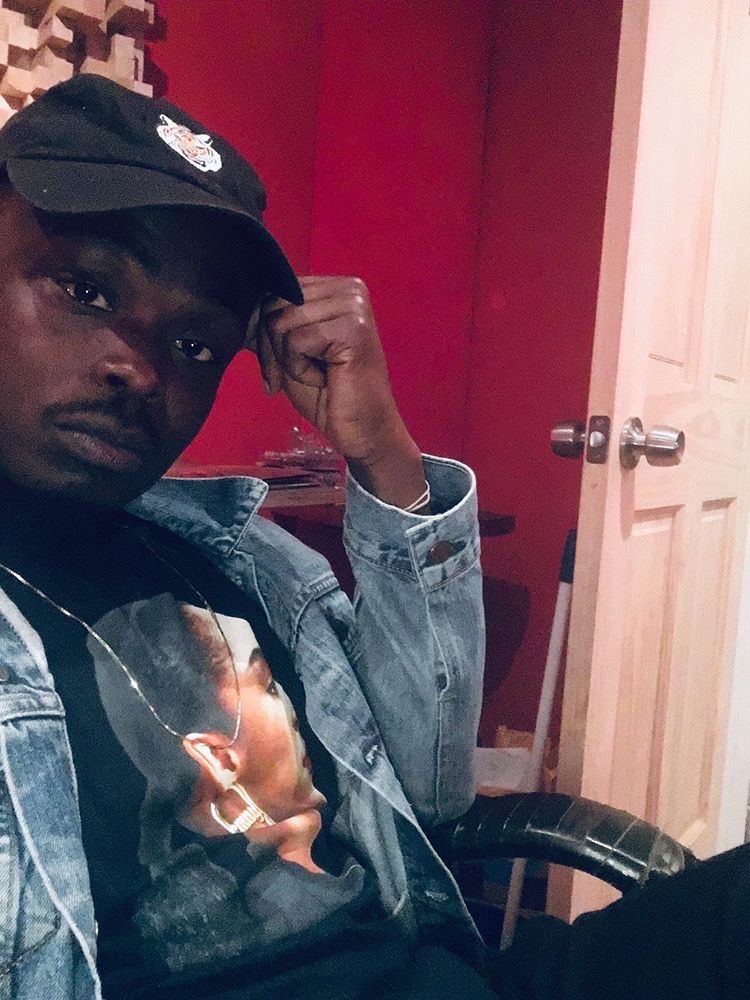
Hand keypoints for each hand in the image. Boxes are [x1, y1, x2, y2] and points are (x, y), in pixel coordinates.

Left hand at [252, 276, 426, 506]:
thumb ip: (269, 326)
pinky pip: (296, 341)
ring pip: (281, 322)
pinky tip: (325, 378)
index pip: (274, 291)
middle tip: (293, 375)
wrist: (362, 430)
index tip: (276, 365)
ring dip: (288, 361)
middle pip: (273, 304)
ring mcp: (353, 306)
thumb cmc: (328, 395)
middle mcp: (347, 289)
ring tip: (316, 375)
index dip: (263, 332)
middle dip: (272, 349)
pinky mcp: (353, 329)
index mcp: (334, 288)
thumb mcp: (288, 352)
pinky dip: (300, 369)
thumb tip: (238, 310)